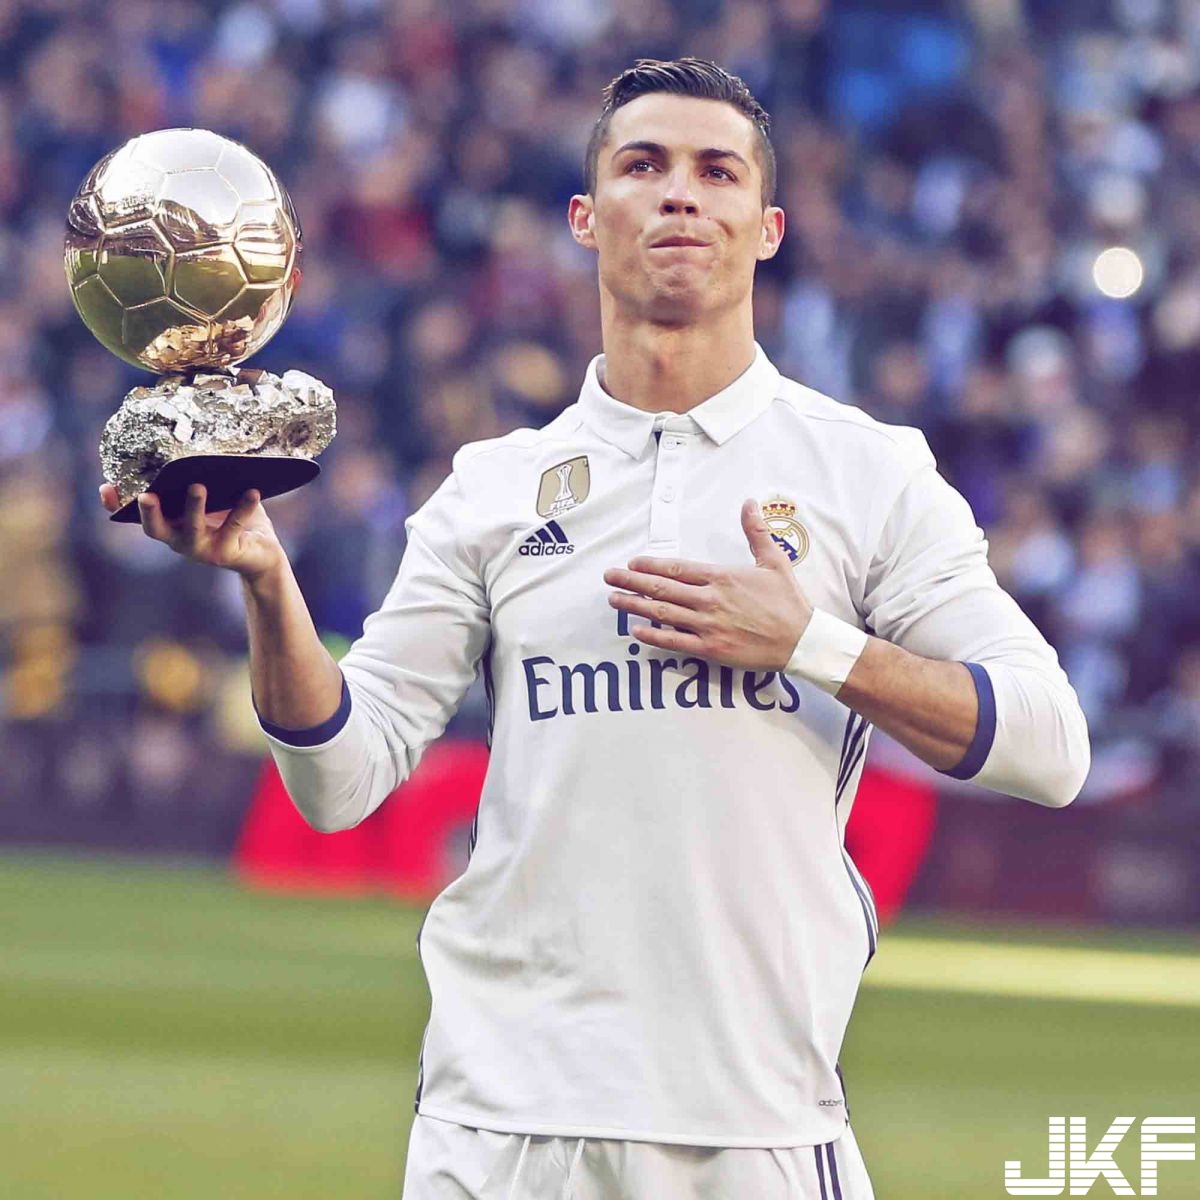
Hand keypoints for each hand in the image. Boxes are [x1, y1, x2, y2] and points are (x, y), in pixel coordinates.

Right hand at [99, 482, 285, 581]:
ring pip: (192, 529)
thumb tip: (199, 443)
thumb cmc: (230, 519)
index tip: (106, 488)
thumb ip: (199, 478)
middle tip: (146, 495)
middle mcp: (178, 539)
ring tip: (197, 486)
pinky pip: (234, 526)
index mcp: (169, 523)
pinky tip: (252, 491)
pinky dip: (242, 508)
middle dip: (149, 512)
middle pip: (155, 528)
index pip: (135, 516)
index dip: (117, 505)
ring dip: (193, 508)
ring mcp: (201, 549)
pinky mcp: (226, 553)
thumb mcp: (213, 497)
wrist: (260, 554)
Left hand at [604, 499, 813, 670]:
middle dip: (631, 582)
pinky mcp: (712, 649)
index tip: (631, 564)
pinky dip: (654, 637)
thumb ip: (756, 531)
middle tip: (609, 578)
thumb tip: (749, 503)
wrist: (802, 640)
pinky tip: (637, 631)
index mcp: (722, 577)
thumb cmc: (788, 602)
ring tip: (614, 600)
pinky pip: (676, 642)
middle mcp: (710, 600)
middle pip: (662, 589)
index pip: (677, 568)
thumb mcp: (774, 560)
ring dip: (635, 606)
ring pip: (663, 613)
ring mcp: (709, 625)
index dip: (650, 566)